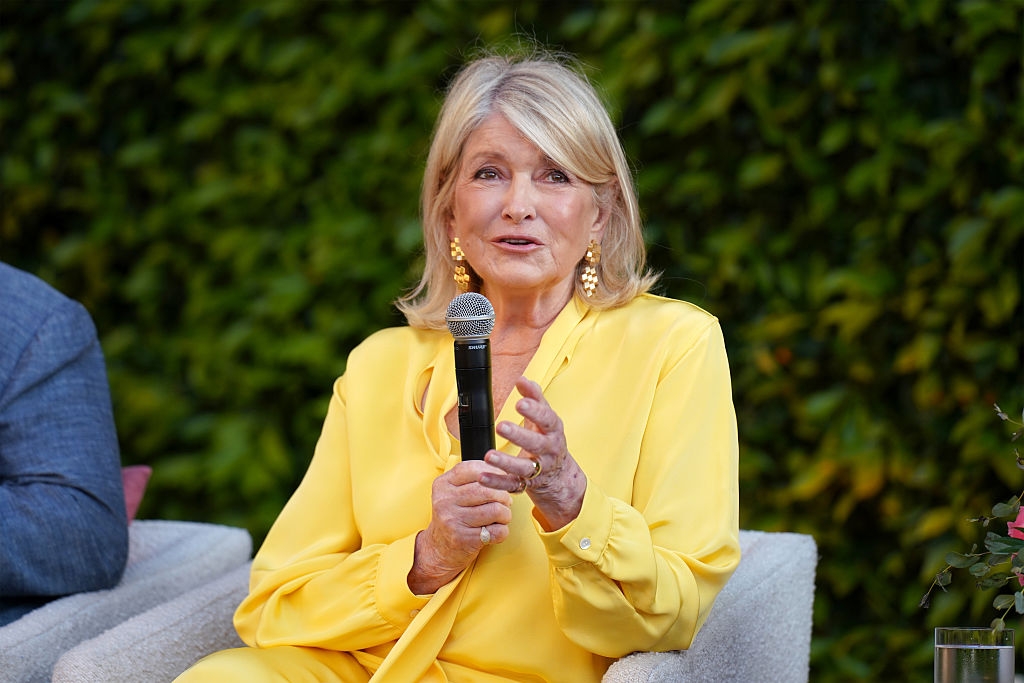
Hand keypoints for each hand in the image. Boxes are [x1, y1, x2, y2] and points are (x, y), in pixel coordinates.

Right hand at [408, 460, 512, 594]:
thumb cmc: (454, 515)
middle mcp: (444, 501)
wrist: (439, 547)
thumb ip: (475, 479)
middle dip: (504, 496)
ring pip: (496, 510)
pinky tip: (495, 530)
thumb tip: (506, 474)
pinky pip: (497, 531)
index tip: (502, 479)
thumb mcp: (455, 492)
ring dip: (506, 514)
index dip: (494, 472)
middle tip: (505, 502)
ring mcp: (453, 520)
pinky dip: (503, 531)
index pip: (474, 469)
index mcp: (443, 484)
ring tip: (501, 517)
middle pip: (488, 490)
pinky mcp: (463, 539)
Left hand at [483, 377, 585, 531]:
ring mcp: (538, 470)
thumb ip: (534, 397)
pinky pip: (511, 485)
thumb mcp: (546, 418)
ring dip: (505, 462)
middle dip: (519, 436)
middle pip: (536, 444)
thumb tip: (522, 379)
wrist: (559, 475)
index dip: (535, 411)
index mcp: (553, 432)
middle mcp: (548, 452)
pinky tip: (482, 476)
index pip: (547, 420)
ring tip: (489, 455)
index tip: (520, 403)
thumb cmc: (548, 439)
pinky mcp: (526, 485)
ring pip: (523, 468)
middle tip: (501, 426)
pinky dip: (496, 482)